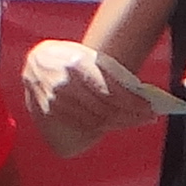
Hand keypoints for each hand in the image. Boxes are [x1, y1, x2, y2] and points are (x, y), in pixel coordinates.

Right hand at [20, 38, 154, 144]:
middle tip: (148, 116)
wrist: (36, 60)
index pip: (110, 92)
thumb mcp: (90, 56)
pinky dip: (102, 128)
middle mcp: (64, 83)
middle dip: (131, 115)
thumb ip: (109, 73)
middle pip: (105, 109)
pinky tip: (115, 125)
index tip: (150, 107)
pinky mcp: (51, 111)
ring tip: (136, 120)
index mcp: (77, 64)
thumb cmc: (69, 56)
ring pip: (94, 120)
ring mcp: (55, 100)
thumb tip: (138, 92)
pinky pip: (81, 125)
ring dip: (120, 123)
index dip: (132, 103)